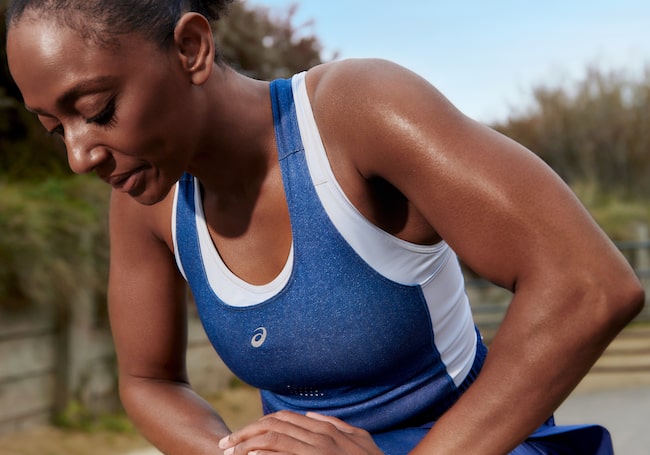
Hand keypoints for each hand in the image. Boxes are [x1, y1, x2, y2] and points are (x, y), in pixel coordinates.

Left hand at [218, 410, 382, 454]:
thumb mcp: (360, 438)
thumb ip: (337, 425)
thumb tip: (314, 416)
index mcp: (326, 430)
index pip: (285, 420)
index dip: (261, 424)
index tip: (245, 433)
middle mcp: (319, 437)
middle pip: (274, 426)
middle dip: (246, 432)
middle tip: (226, 443)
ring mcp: (316, 451)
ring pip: (274, 438)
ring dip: (248, 443)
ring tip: (230, 451)